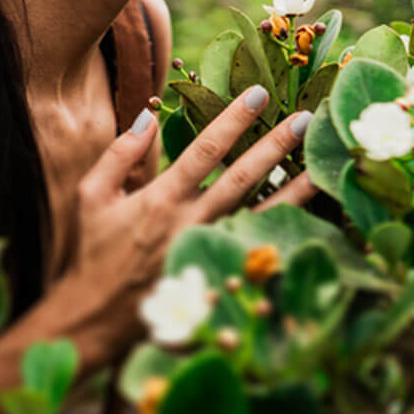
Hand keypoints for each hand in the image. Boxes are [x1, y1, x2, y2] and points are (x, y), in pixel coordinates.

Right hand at [47, 85, 316, 361]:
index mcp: (160, 200)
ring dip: (293, 190)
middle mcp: (189, 224)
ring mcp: (206, 252)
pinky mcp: (214, 277)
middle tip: (305, 119)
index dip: (234, 119)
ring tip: (321, 167)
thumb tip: (148, 115)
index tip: (259, 93)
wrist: (93, 320)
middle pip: (243, 179)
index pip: (205, 150)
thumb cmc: (92, 253)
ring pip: (259, 217)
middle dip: (275, 147)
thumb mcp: (92, 196)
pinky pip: (255, 251)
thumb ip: (120, 154)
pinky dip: (282, 233)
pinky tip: (306, 219)